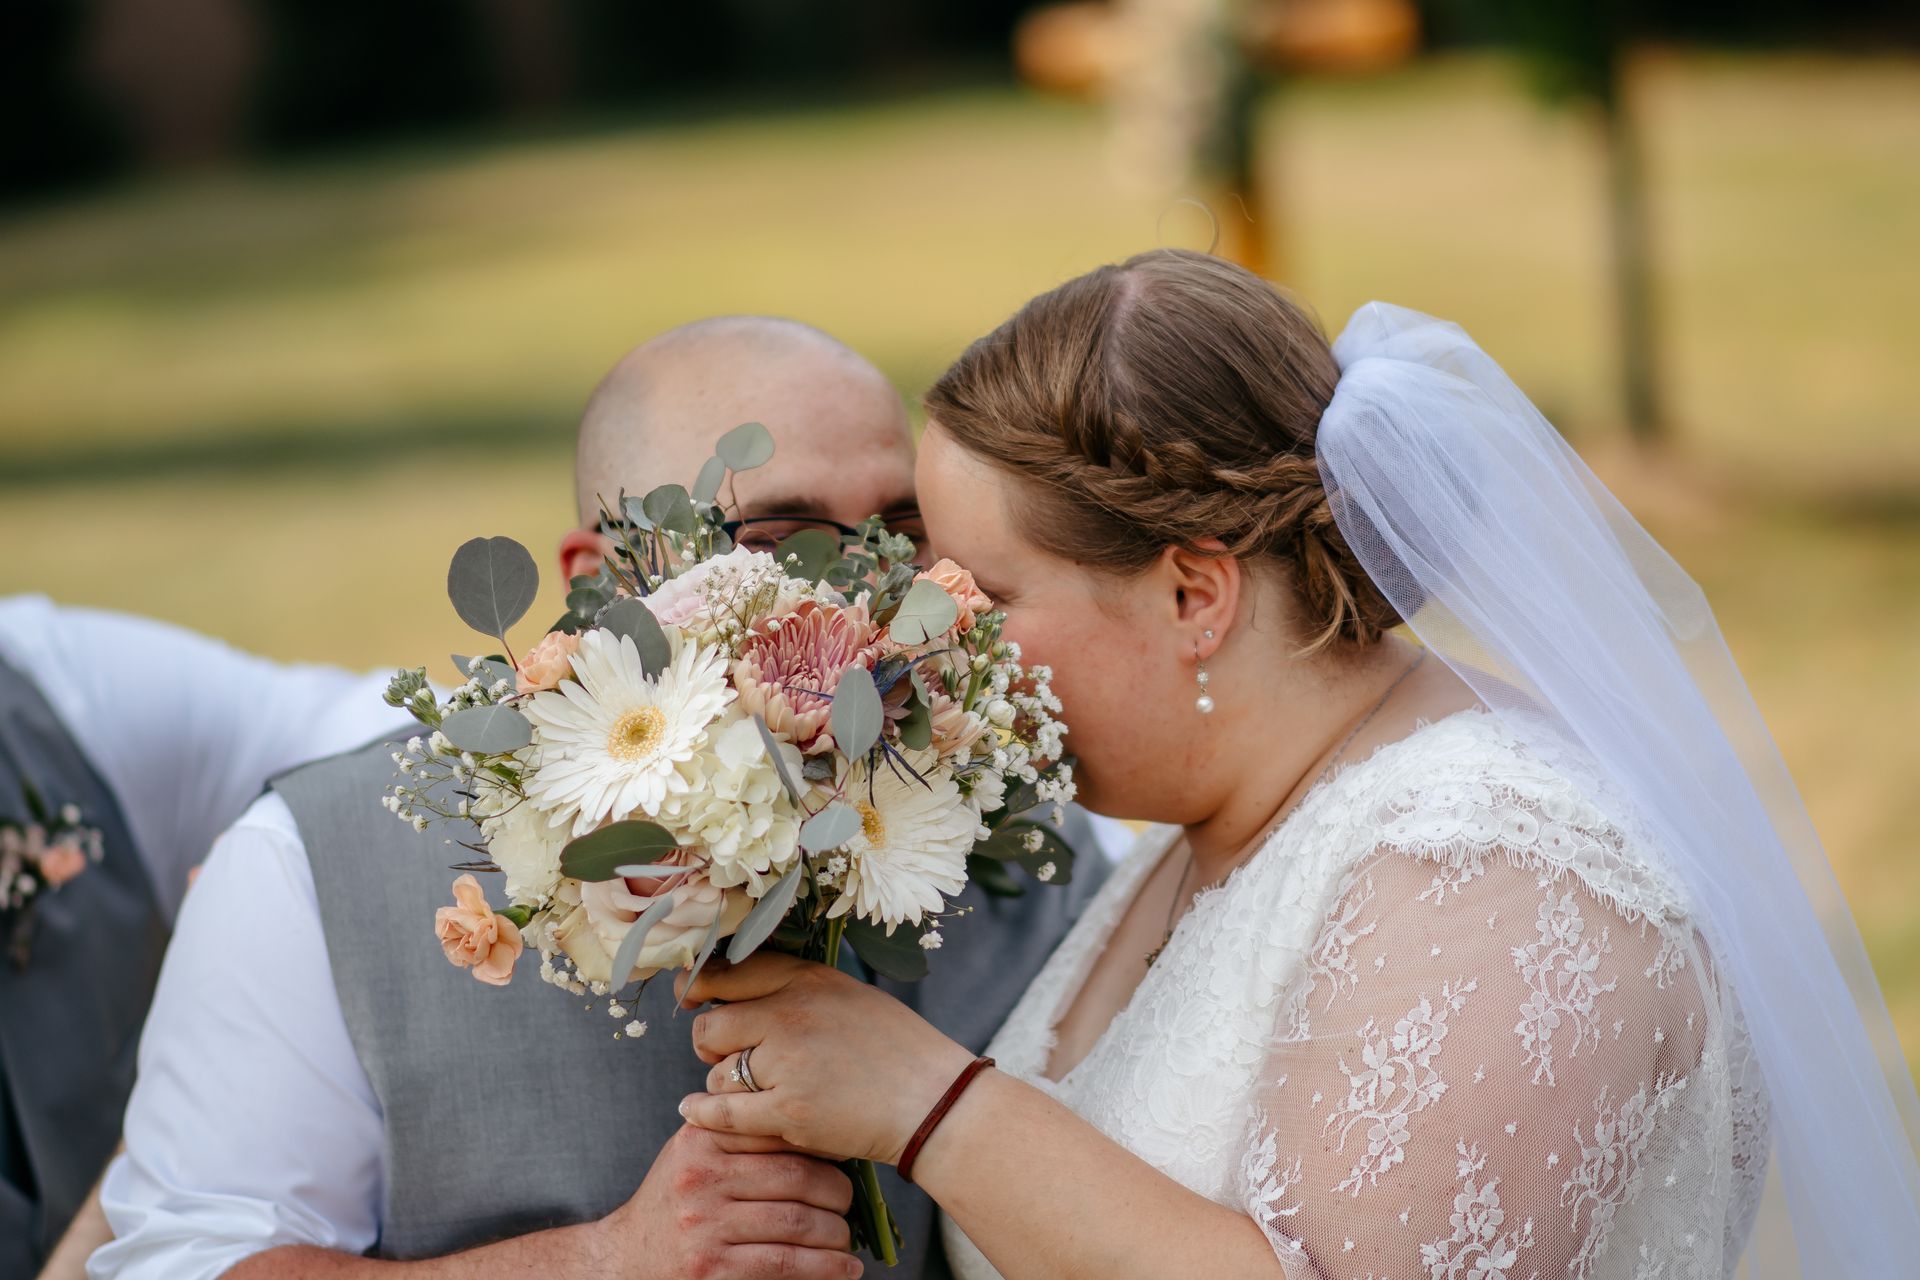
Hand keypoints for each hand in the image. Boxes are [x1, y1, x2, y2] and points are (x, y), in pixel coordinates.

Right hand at [596, 1123, 863, 1279]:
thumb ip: (739, 1134)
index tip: (843, 1158)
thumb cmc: (672, 1205)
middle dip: (837, 1193)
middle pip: (796, 1177)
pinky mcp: (713, 1270)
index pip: (779, 1132)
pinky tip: (844, 1268)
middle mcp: (701, 1178)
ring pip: (797, 1222)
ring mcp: (706, 1226)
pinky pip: (785, 1264)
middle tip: (848, 1202)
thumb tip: (816, 1129)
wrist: (623, 1261)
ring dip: (836, 1234)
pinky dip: (825, 1267)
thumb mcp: (692, 1155)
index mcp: (701, 1140)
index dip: (822, 1147)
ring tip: (846, 1238)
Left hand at [675, 954, 976, 1164]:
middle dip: (710, 1043)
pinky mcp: (789, 1111)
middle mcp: (792, 1014)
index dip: (701, 985)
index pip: (732, 972)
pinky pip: (723, 1111)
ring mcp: (788, 1063)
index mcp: (809, 980)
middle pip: (712, 1024)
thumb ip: (800, 991)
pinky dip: (704, 1113)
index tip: (691, 996)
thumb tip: (745, 992)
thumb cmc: (900, 1050)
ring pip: (718, 1071)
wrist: (935, 1101)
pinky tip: (694, 1111)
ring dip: (724, 1084)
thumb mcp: (851, 997)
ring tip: (751, 1091)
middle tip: (723, 1054)